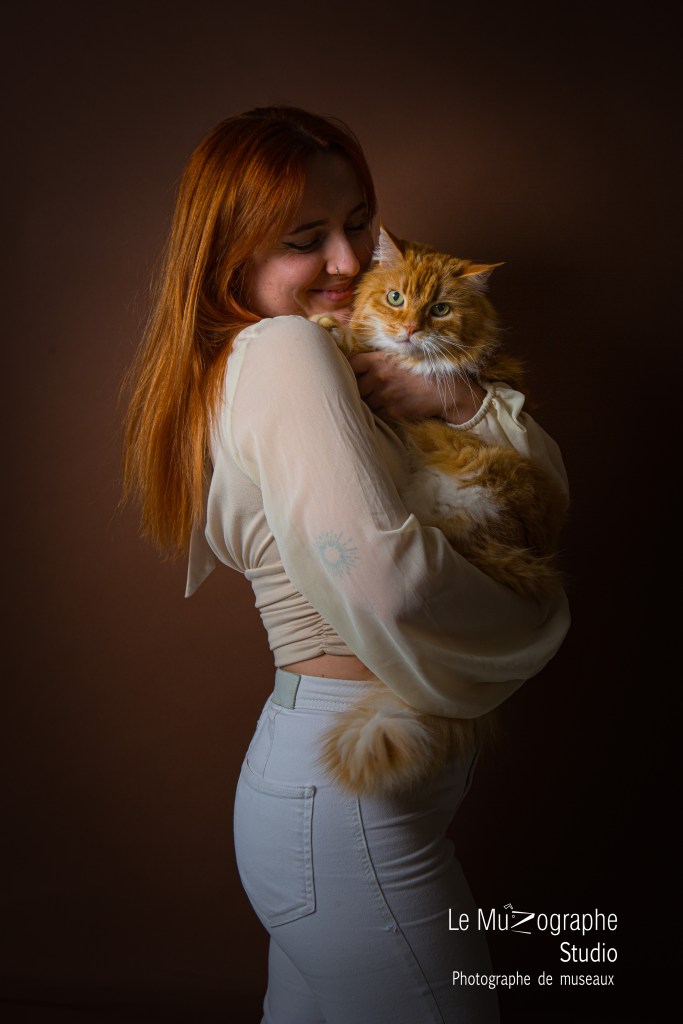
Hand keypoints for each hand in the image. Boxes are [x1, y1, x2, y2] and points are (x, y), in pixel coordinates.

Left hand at [349, 351, 485, 423]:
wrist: (446, 390)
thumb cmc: (422, 371)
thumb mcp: (400, 357)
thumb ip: (378, 360)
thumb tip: (356, 367)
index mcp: (380, 360)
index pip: (351, 364)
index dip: (347, 370)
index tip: (349, 374)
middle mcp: (380, 377)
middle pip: (354, 386)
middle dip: (355, 390)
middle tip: (359, 392)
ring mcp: (385, 395)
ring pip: (363, 403)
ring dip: (365, 404)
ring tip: (372, 402)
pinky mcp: (392, 411)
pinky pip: (375, 415)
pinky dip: (375, 414)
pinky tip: (382, 410)